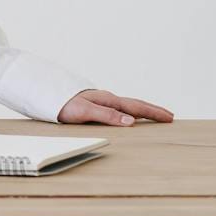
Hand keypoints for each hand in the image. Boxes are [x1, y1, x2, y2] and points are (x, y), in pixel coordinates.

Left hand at [57, 88, 174, 125]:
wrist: (45, 94)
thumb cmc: (62, 104)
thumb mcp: (84, 112)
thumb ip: (107, 116)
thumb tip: (131, 121)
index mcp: (107, 100)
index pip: (136, 107)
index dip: (153, 113)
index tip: (170, 117)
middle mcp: (106, 99)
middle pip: (134, 104)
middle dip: (152, 110)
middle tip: (169, 116)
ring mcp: (101, 101)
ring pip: (127, 106)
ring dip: (142, 111)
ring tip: (153, 116)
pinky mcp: (94, 105)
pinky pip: (118, 108)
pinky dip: (129, 112)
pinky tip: (128, 116)